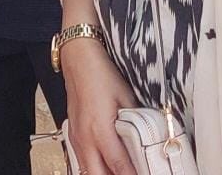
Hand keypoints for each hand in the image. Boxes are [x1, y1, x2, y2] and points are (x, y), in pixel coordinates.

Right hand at [61, 39, 137, 174]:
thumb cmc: (101, 73)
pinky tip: (105, 165)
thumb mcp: (126, 97)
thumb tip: (148, 137)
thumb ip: (135, 121)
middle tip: (132, 174)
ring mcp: (76, 138)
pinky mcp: (72, 134)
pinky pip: (81, 161)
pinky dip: (94, 168)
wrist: (78, 58)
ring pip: (87, 172)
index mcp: (101, 129)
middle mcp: (85, 138)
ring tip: (119, 171)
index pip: (119, 165)